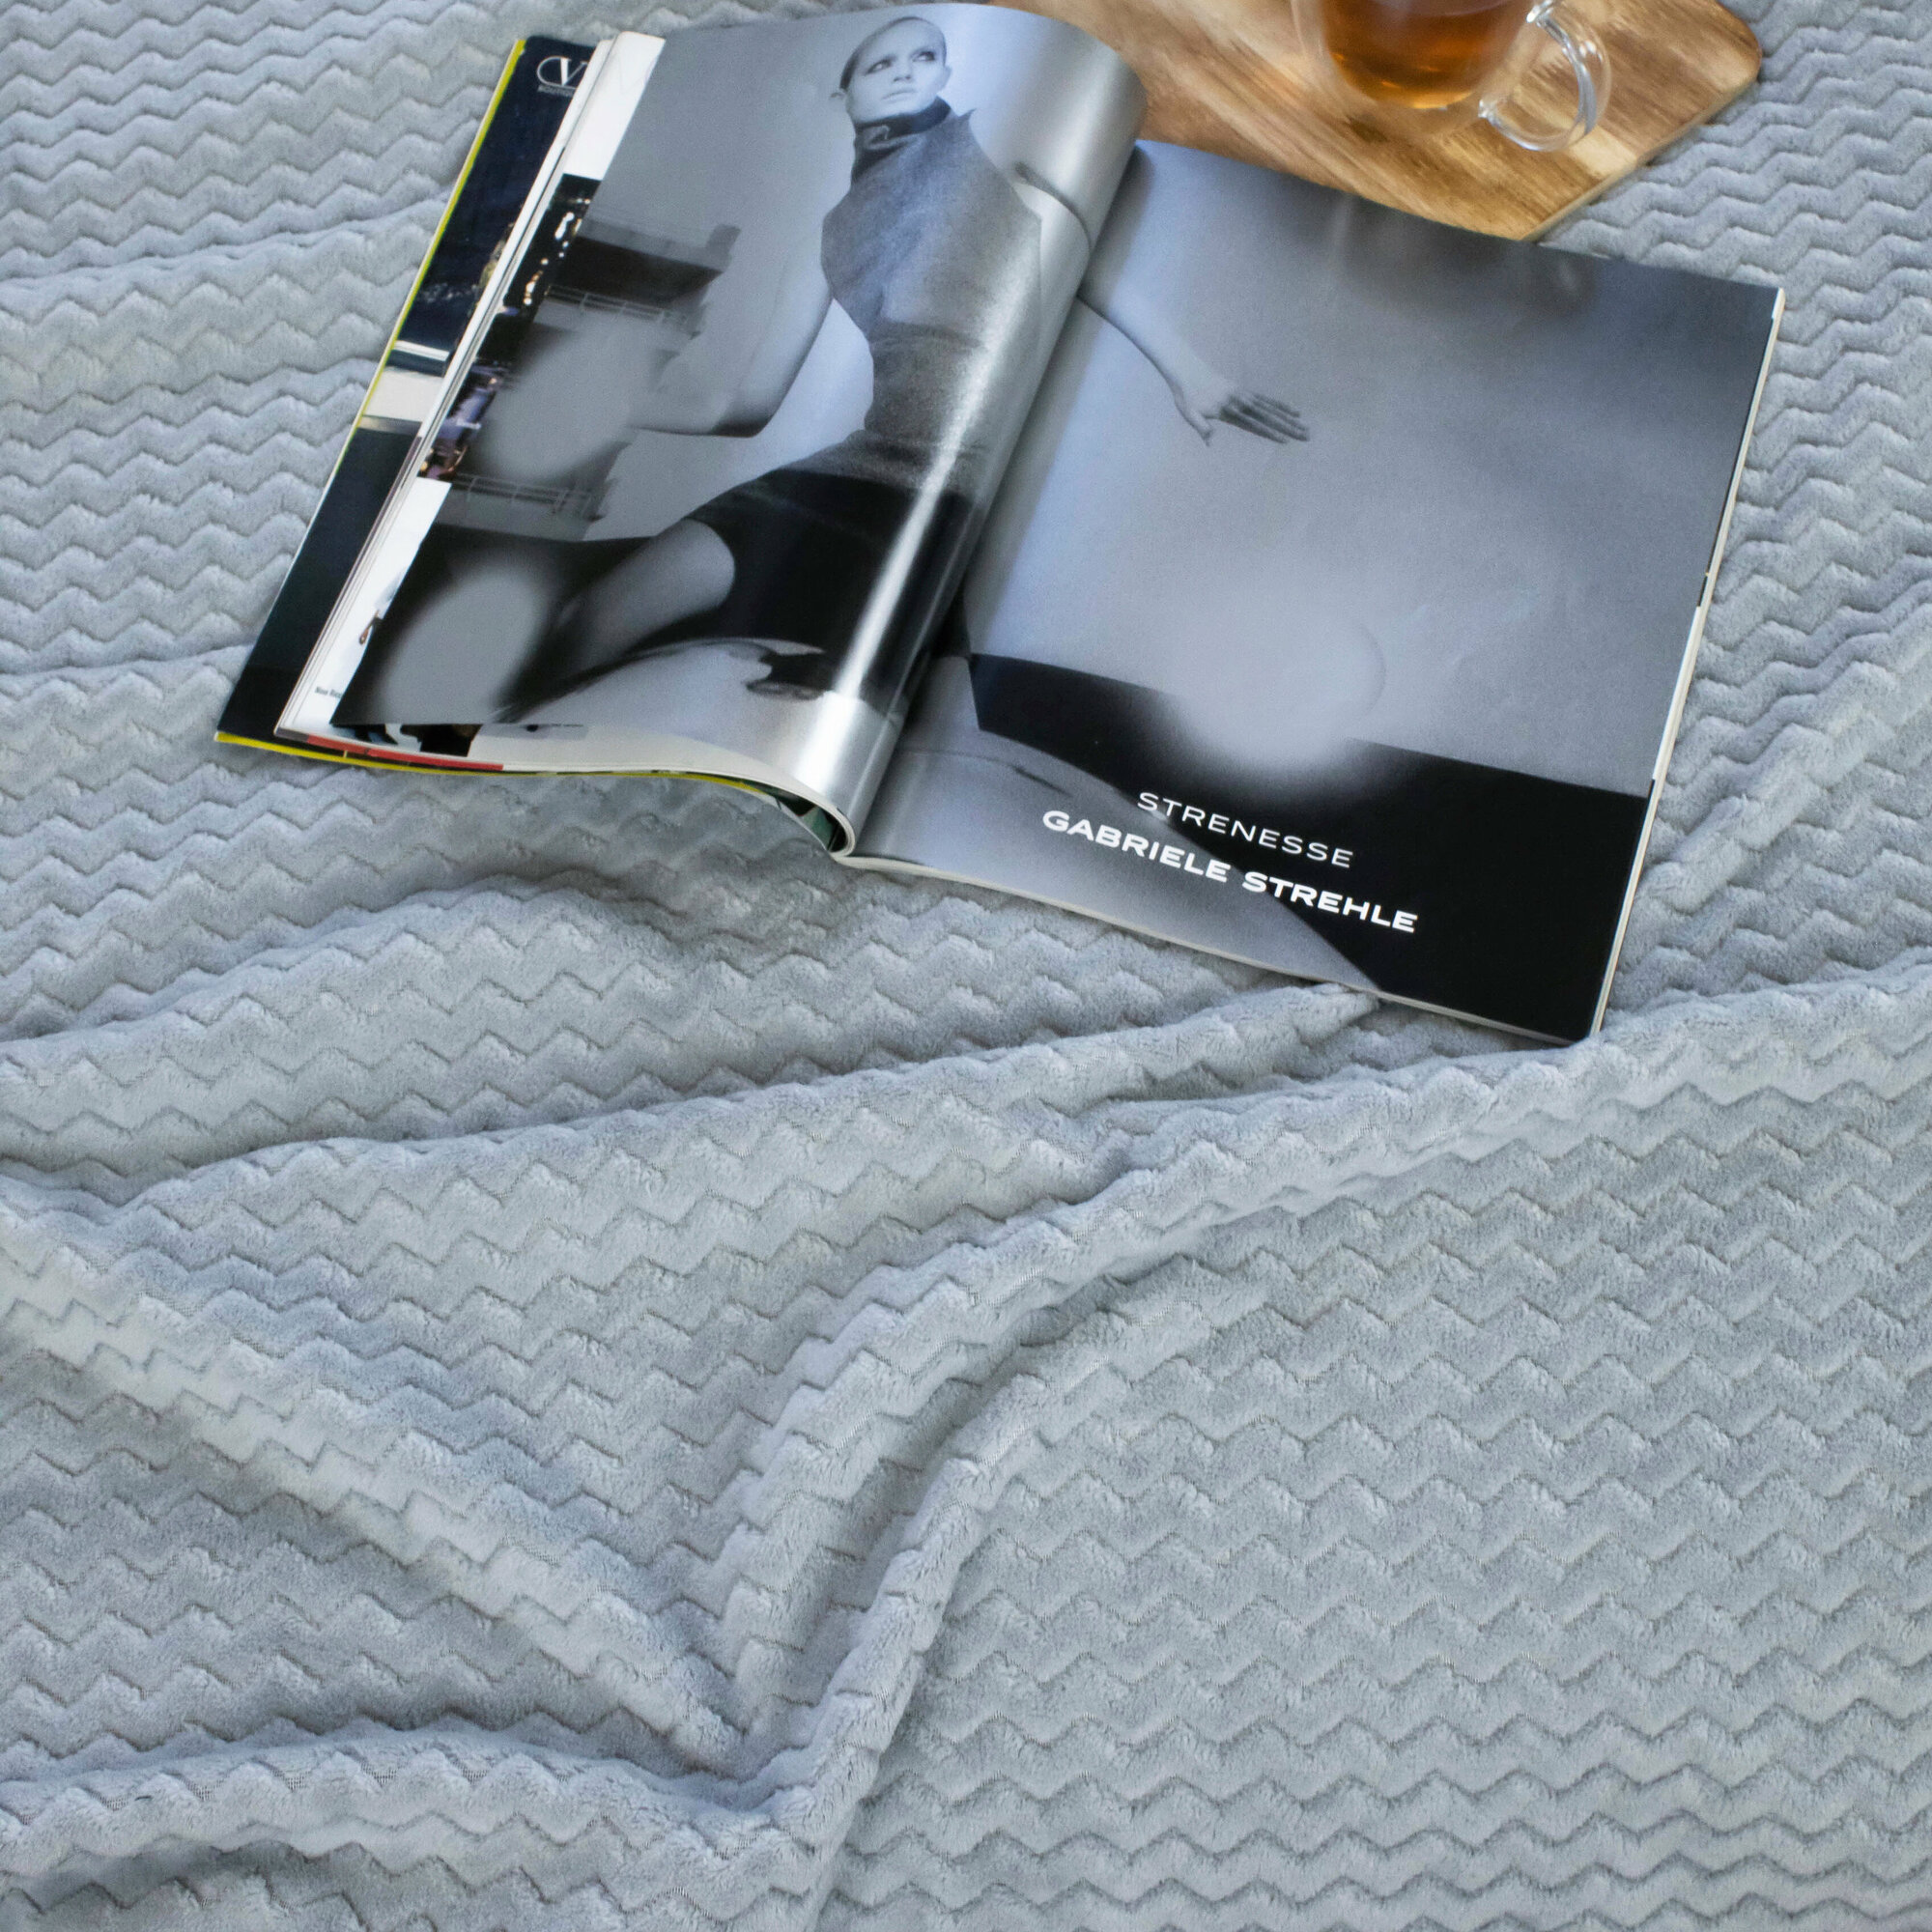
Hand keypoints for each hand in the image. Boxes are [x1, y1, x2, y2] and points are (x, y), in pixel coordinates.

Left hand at [1171, 371, 1307, 444]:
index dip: (1269, 432)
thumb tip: (1211, 442)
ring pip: (1271, 407)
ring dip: (1288, 417)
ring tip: (1304, 425)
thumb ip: (1201, 426)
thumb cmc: (1186, 395)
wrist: (1187, 369)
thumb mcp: (1189, 412)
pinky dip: (1279, 405)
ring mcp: (1244, 395)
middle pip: (1268, 416)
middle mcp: (1240, 401)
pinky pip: (1266, 399)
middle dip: (1287, 426)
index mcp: (1229, 409)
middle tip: (1304, 434)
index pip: (1253, 423)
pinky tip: (1291, 411)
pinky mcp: (1244, 391)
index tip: (1283, 440)